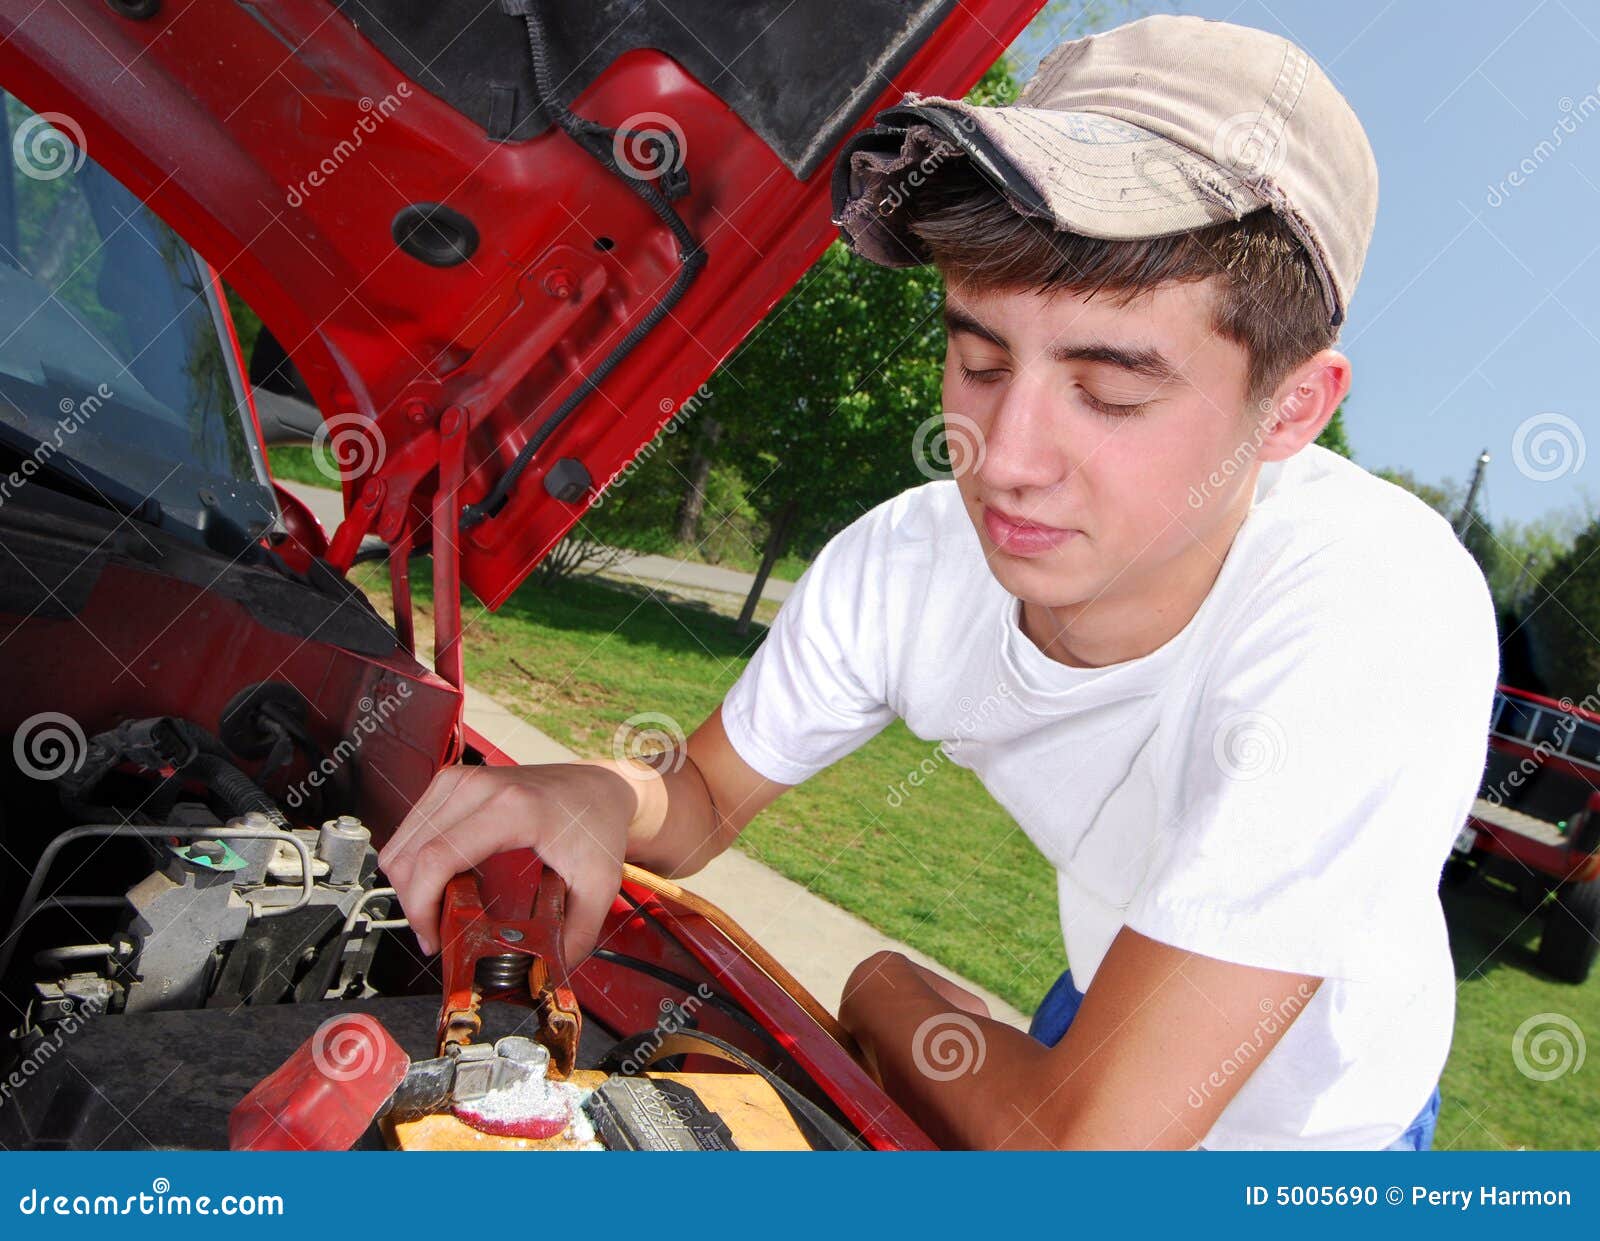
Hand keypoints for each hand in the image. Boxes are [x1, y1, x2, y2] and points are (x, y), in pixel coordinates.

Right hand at [377, 762, 639, 962]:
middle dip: (414, 906)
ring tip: (443, 912)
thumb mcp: (599, 885)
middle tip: (440, 934)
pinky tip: (444, 883)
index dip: (422, 908)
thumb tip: (546, 973)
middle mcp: (477, 786)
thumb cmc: (595, 827)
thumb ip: (577, 934)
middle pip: (409, 856)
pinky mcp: (450, 783)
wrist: (598, 788)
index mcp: (511, 808)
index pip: (436, 859)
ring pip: (400, 845)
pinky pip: (410, 831)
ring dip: (410, 887)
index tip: (435, 940)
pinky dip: (415, 865)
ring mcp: (459, 780)